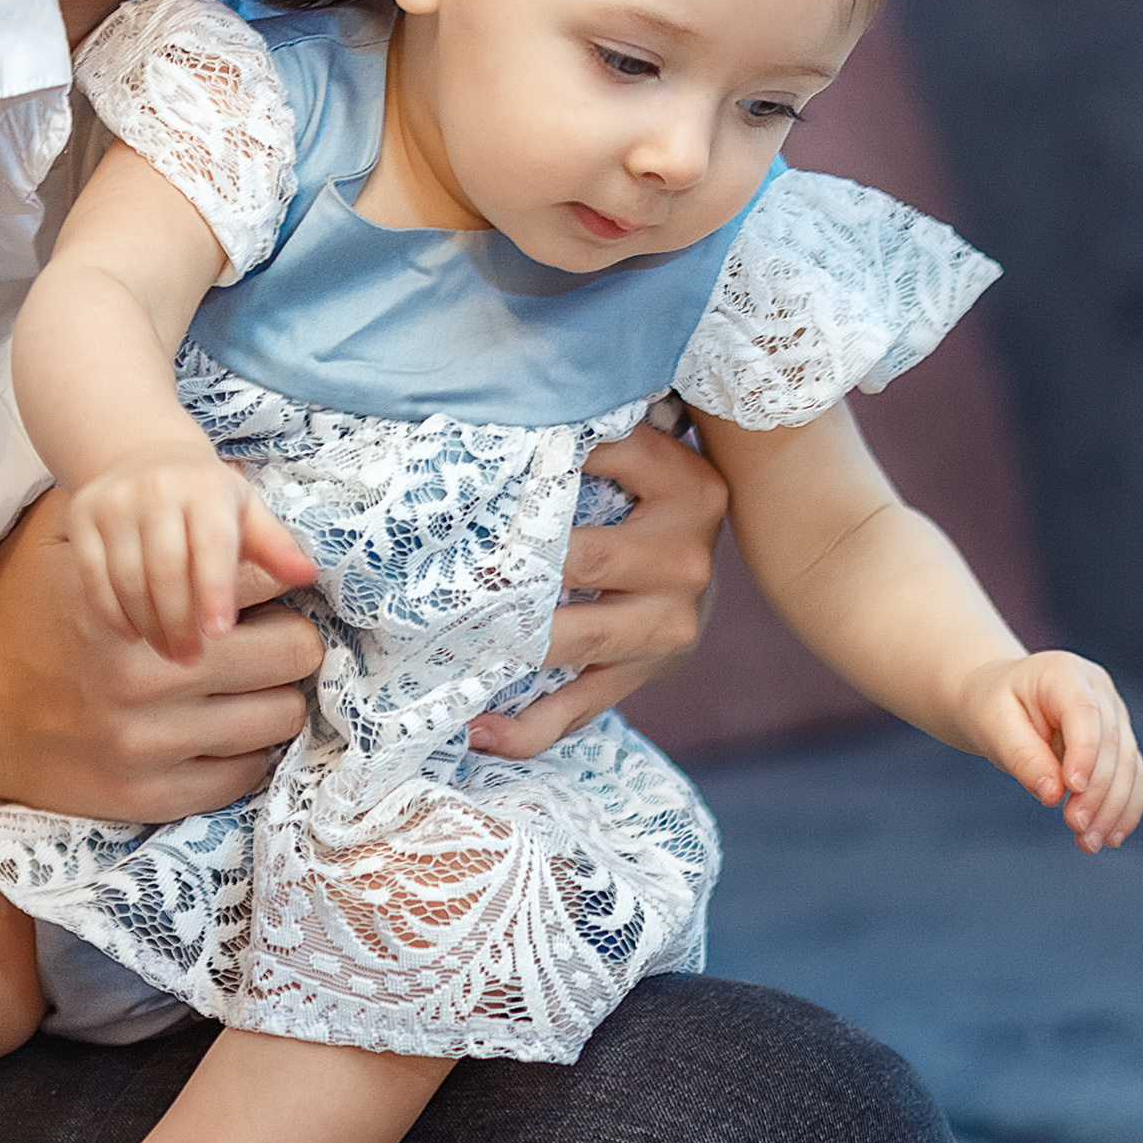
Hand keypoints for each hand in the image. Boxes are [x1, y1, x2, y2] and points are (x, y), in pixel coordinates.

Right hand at [0, 487, 321, 822]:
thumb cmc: (19, 607)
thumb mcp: (67, 534)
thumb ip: (145, 510)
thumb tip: (255, 501)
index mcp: (141, 601)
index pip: (262, 578)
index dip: (272, 577)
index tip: (264, 585)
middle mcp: (154, 674)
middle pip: (293, 650)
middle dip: (286, 636)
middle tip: (264, 635)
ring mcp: (154, 743)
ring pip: (280, 716)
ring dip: (272, 695)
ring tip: (246, 682)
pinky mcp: (150, 796)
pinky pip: (245, 774)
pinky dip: (245, 749)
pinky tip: (219, 726)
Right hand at [68, 444, 317, 663]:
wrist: (145, 457)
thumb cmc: (208, 500)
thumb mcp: (246, 513)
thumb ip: (275, 546)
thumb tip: (307, 574)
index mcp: (206, 486)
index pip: (210, 544)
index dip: (215, 589)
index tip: (220, 632)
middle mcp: (157, 487)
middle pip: (166, 568)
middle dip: (180, 620)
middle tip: (192, 658)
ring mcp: (114, 502)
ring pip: (128, 577)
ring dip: (149, 623)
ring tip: (169, 651)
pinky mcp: (81, 516)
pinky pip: (92, 576)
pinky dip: (113, 611)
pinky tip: (133, 633)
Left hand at [467, 420, 725, 758]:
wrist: (704, 566)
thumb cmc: (647, 496)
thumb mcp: (640, 455)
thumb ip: (588, 436)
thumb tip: (494, 411)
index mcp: (685, 487)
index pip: (605, 460)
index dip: (537, 461)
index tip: (474, 465)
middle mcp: (685, 558)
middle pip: (583, 558)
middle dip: (508, 561)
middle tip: (437, 557)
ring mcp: (669, 626)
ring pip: (578, 639)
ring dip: (506, 642)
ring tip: (440, 636)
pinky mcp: (646, 676)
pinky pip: (580, 710)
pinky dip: (525, 729)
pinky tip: (476, 730)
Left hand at [956, 650, 1142, 851]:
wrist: (998, 701)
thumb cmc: (991, 707)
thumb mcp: (991, 724)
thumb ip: (1021, 755)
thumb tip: (1053, 794)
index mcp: (1064, 673)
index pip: (1085, 712)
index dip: (1085, 752)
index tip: (1072, 789)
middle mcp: (1099, 691)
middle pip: (1111, 744)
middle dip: (1097, 791)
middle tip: (1076, 827)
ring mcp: (1115, 716)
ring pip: (1128, 766)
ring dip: (1113, 809)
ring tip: (1089, 843)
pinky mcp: (1119, 744)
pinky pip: (1131, 779)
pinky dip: (1122, 810)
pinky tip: (1110, 837)